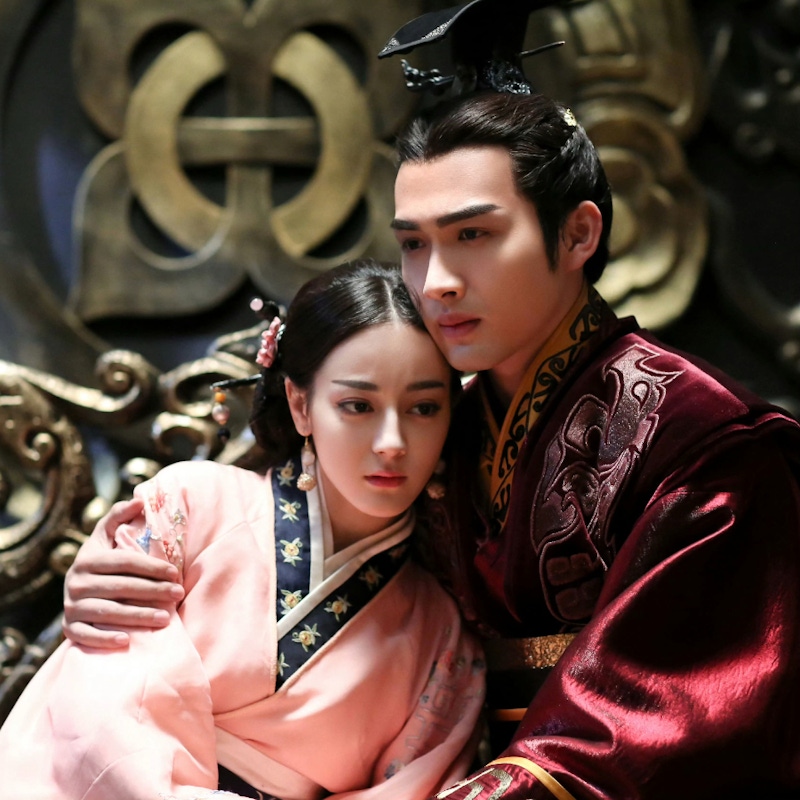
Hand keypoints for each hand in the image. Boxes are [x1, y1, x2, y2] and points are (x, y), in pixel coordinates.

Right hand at [62, 498, 184, 647]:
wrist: (77, 593)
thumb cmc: (101, 562)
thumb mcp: (105, 538)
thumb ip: (118, 517)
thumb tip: (139, 500)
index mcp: (87, 559)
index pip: (124, 562)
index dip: (151, 567)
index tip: (176, 573)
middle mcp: (75, 582)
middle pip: (120, 587)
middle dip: (153, 591)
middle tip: (178, 594)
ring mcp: (71, 607)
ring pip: (108, 612)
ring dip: (138, 616)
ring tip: (166, 618)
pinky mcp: (69, 629)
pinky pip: (85, 636)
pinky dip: (104, 639)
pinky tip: (126, 641)